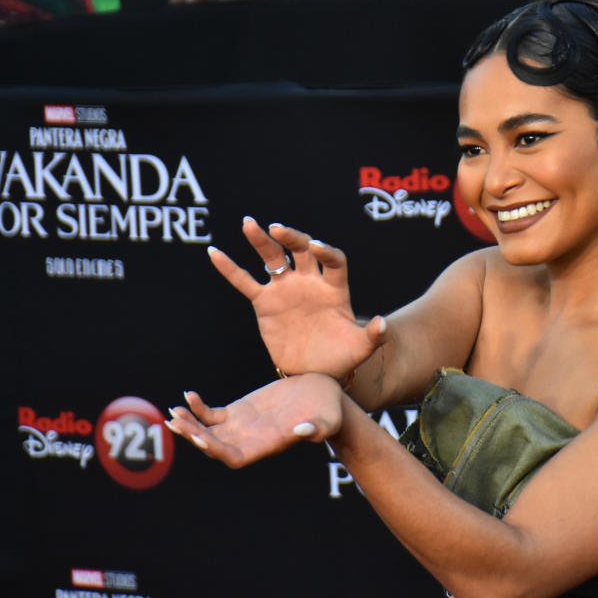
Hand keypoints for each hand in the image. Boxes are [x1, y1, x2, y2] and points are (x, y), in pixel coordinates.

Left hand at [166, 375, 342, 467]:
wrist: (324, 394)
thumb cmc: (329, 410)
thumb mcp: (328, 419)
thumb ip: (317, 429)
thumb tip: (303, 431)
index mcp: (267, 445)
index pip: (234, 457)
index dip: (215, 450)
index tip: (200, 438)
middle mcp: (250, 440)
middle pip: (214, 446)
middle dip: (193, 437)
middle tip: (176, 423)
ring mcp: (242, 426)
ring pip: (208, 431)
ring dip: (190, 424)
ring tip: (173, 412)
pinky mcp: (240, 411)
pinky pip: (212, 415)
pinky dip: (199, 408)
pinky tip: (189, 395)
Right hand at [207, 217, 386, 379]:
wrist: (314, 373)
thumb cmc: (341, 358)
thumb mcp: (360, 349)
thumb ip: (373, 337)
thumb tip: (383, 325)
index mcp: (335, 288)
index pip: (333, 261)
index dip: (327, 252)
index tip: (317, 247)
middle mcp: (310, 282)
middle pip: (302, 250)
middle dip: (292, 238)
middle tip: (277, 229)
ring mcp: (286, 289)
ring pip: (273, 258)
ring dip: (262, 240)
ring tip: (249, 224)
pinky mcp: (265, 302)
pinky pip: (245, 282)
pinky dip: (230, 269)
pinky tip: (214, 253)